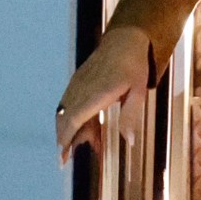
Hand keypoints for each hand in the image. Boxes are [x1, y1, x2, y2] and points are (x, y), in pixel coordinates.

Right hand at [56, 26, 151, 163]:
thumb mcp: (138, 92)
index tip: (62, 158)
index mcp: (93, 95)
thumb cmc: (133, 66)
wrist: (124, 40)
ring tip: (78, 146)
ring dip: (68, 131)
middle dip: (63, 140)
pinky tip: (83, 128)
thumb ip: (130, 117)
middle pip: (64, 120)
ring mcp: (76, 85)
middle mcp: (79, 91)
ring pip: (65, 113)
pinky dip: (72, 119)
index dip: (65, 141)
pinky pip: (69, 104)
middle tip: (65, 159)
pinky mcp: (77, 82)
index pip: (73, 122)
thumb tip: (128, 141)